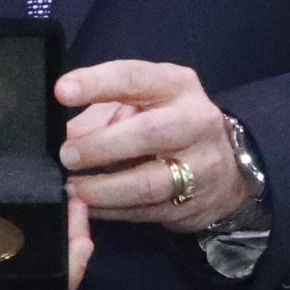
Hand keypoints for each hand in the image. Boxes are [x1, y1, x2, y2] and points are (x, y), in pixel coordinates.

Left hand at [54, 59, 251, 232]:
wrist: (226, 170)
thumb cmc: (169, 125)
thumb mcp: (141, 104)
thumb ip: (103, 113)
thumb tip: (68, 135)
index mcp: (177, 86)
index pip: (135, 78)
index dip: (97, 84)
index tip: (62, 92)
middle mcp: (195, 122)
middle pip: (149, 133)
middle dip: (100, 146)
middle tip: (67, 155)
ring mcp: (199, 167)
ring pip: (147, 183)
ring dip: (103, 188)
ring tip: (74, 188)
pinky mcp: (191, 204)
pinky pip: (144, 211)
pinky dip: (110, 210)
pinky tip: (88, 206)